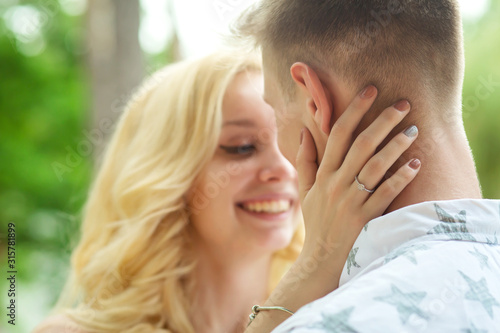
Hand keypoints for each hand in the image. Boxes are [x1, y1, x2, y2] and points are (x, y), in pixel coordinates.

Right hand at [296, 85, 419, 280]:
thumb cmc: (316, 222)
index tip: (371, 90)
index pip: (337, 134)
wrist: (321, 259)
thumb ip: (305, 160)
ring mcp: (351, 200)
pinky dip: (401, 179)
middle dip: (383, 121)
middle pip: (361, 144)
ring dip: (396, 146)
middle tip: (404, 104)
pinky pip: (386, 193)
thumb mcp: (305, 190)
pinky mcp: (366, 217)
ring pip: (376, 166)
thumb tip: (303, 130)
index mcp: (323, 174)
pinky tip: (415, 166)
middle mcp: (336, 183)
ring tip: (414, 130)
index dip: (354, 110)